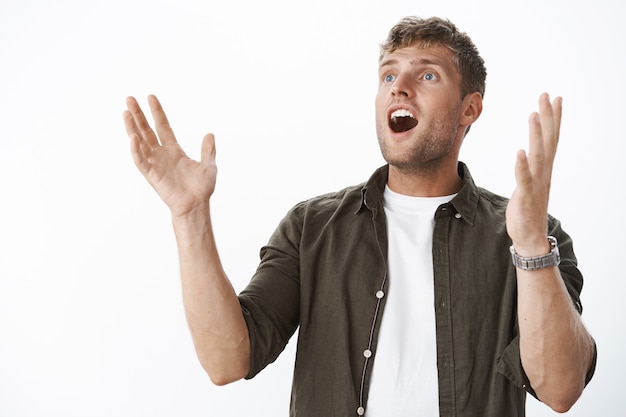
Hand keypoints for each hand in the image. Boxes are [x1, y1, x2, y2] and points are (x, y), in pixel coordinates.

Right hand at [123, 95, 216, 217]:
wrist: (196, 205)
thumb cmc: (202, 187)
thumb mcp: (209, 166)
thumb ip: (208, 150)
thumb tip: (210, 134)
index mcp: (174, 150)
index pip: (162, 126)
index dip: (157, 112)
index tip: (150, 97)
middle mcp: (162, 154)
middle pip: (147, 130)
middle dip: (138, 115)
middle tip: (130, 98)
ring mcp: (155, 163)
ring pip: (140, 142)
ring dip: (132, 128)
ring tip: (125, 112)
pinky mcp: (152, 175)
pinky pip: (141, 160)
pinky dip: (136, 149)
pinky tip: (133, 137)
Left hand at [506, 93, 561, 255]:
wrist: (530, 236)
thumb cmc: (527, 208)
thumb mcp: (530, 182)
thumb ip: (530, 166)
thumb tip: (528, 150)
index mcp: (543, 168)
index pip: (551, 138)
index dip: (553, 118)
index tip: (555, 97)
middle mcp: (543, 173)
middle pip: (547, 141)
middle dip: (547, 117)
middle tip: (546, 95)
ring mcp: (536, 184)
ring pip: (538, 155)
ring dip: (536, 135)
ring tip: (533, 115)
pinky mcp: (526, 196)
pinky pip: (525, 179)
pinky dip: (523, 165)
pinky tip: (520, 152)